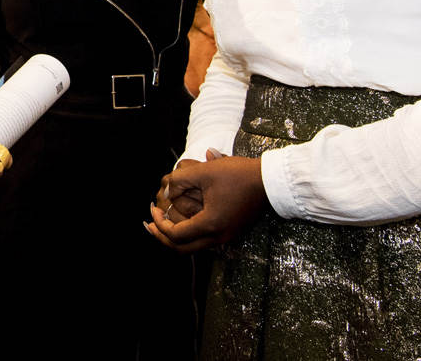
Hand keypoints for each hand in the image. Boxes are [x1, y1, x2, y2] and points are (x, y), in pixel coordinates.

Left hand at [145, 155, 266, 252]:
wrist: (271, 181)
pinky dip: (189, 232)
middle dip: (162, 237)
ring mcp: (226, 236)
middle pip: (182, 249)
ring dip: (175, 235)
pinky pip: (204, 239)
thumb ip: (180, 180)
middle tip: (150, 225)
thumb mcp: (205, 171)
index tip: (152, 208)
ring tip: (163, 220)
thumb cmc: (239, 175)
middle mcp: (218, 236)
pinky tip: (183, 217)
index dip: (159, 223)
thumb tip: (167, 190)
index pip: (175, 235)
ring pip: (193, 246)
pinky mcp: (232, 230)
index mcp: (210, 225)